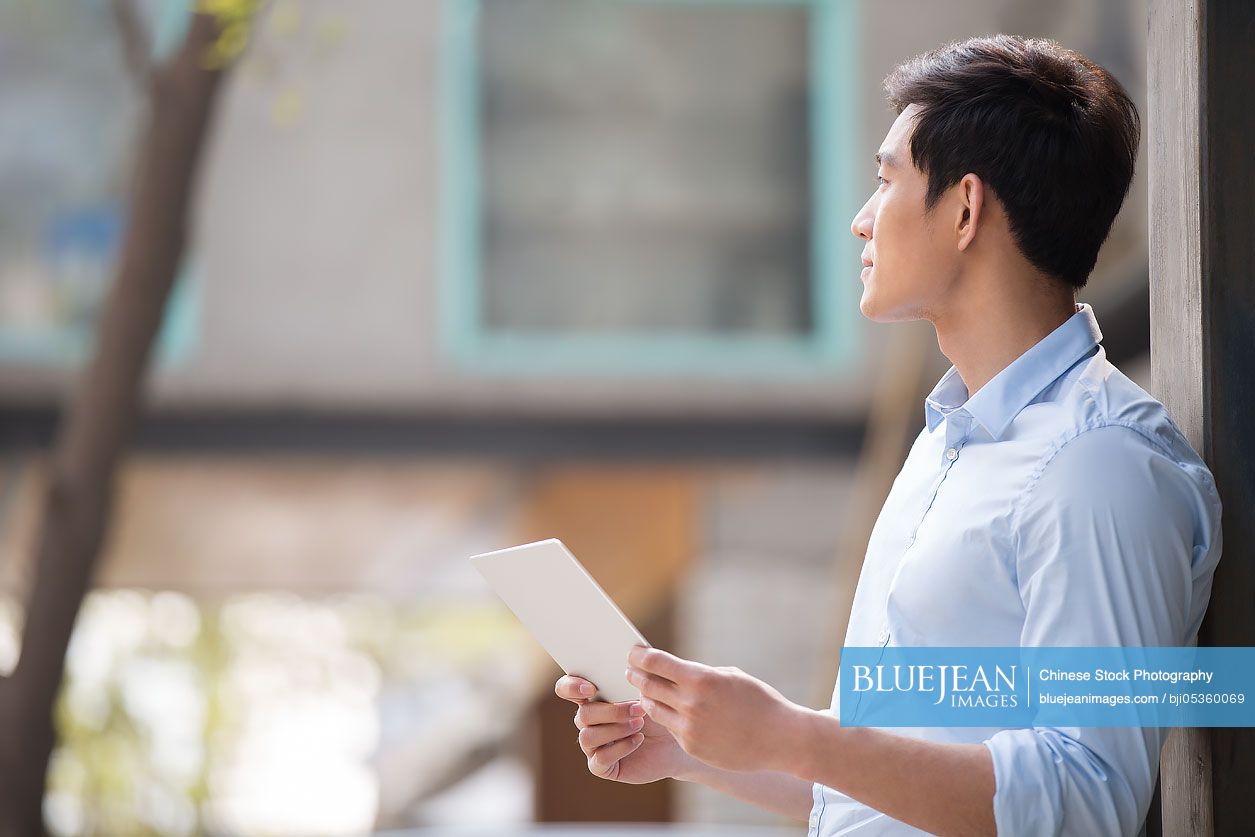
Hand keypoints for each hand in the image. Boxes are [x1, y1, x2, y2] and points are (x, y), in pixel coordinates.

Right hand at [554, 674, 698, 783]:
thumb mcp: (648, 688)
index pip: (566, 688)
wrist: (678, 739)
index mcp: (592, 697)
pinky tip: (638, 740)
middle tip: (638, 709)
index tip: (590, 688)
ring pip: (587, 736)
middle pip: (582, 715)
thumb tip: (632, 654)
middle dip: (610, 711)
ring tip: (639, 724)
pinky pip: (599, 759)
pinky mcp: (603, 766)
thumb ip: (634, 673)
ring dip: (615, 729)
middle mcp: (588, 721)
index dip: (571, 687)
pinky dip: (620, 748)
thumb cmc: (660, 709)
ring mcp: (593, 745)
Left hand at [625, 646, 805, 773]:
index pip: (656, 662)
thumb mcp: (730, 676)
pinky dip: (667, 718)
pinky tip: (667, 711)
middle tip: (630, 670)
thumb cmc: (759, 701)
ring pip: (653, 709)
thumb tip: (675, 671)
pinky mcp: (691, 747)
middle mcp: (690, 703)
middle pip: (648, 685)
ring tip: (644, 690)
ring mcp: (689, 728)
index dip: (640, 656)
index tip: (633, 653)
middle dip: (636, 675)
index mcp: (700, 679)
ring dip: (646, 698)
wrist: (780, 739)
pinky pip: (671, 728)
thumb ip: (700, 674)